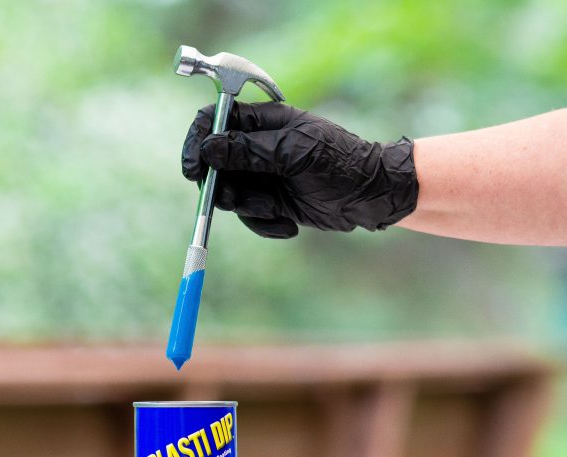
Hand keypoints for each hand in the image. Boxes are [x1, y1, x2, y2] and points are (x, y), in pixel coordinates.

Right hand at [182, 101, 418, 237]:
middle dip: (221, 186)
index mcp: (263, 121)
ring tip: (275, 209)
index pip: (214, 121)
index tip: (194, 169)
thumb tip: (209, 149)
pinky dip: (263, 225)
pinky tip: (288, 227)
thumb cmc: (340, 163)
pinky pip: (248, 216)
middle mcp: (257, 146)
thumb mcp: (295, 154)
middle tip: (233, 199)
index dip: (198, 142)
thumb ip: (250, 152)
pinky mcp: (270, 202)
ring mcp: (262, 175)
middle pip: (214, 163)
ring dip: (248, 208)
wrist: (372, 197)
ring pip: (229, 194)